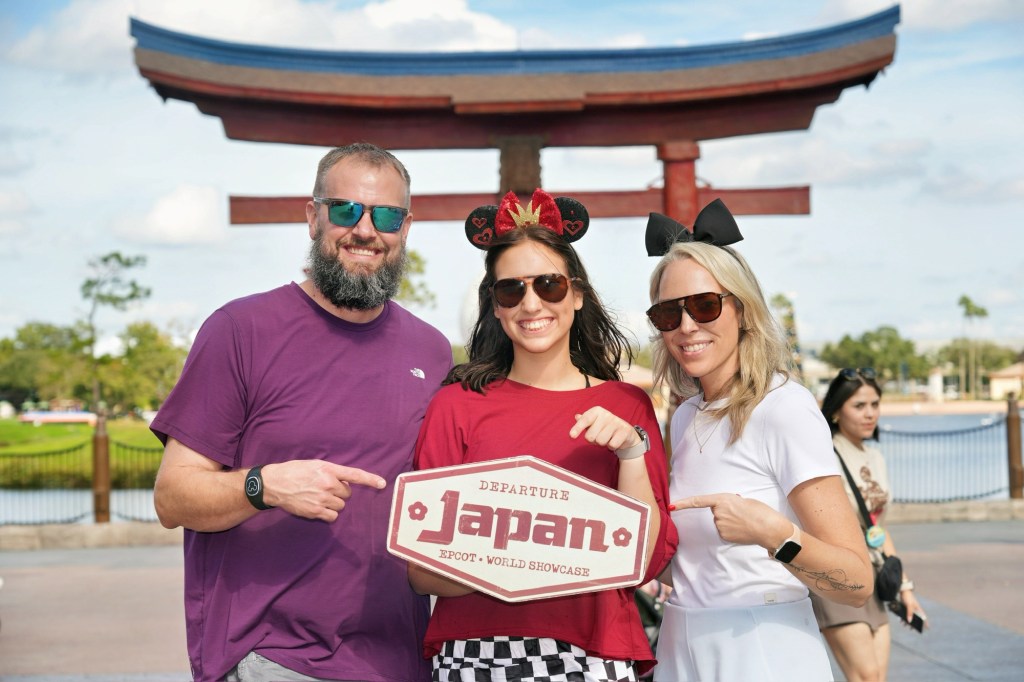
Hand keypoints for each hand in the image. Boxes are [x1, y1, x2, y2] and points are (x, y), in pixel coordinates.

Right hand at [262, 460, 385, 521]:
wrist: (274, 484)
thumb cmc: (294, 472)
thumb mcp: (314, 464)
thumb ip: (331, 472)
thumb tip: (345, 482)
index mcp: (328, 469)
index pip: (354, 474)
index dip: (370, 479)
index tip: (383, 484)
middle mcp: (327, 484)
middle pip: (347, 494)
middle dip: (340, 493)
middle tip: (326, 489)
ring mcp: (321, 499)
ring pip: (341, 506)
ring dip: (334, 503)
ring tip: (319, 497)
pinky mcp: (315, 512)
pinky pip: (333, 516)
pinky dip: (329, 514)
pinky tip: (318, 507)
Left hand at [570, 407, 638, 451]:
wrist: (625, 432)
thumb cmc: (604, 427)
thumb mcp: (593, 422)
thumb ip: (584, 420)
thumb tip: (577, 416)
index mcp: (596, 411)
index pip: (585, 420)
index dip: (577, 428)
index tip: (571, 436)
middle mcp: (606, 414)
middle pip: (590, 436)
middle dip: (593, 440)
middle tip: (599, 436)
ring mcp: (616, 422)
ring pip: (600, 441)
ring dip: (602, 444)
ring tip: (607, 438)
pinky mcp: (625, 431)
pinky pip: (611, 445)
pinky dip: (611, 446)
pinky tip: (614, 440)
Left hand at [669, 492, 789, 547]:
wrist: (768, 528)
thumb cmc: (759, 511)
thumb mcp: (743, 501)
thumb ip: (729, 503)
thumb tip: (723, 507)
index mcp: (723, 499)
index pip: (698, 501)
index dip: (683, 504)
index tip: (671, 506)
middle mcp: (718, 512)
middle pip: (715, 511)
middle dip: (725, 511)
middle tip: (741, 512)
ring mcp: (720, 525)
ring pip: (720, 522)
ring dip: (729, 521)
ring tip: (744, 521)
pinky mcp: (724, 535)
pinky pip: (724, 530)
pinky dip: (731, 529)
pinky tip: (742, 529)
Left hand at [900, 588, 928, 628]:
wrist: (903, 591)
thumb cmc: (908, 598)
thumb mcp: (909, 606)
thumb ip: (909, 613)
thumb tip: (909, 621)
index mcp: (919, 610)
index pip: (924, 617)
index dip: (926, 622)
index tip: (928, 628)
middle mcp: (916, 610)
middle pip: (916, 619)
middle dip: (914, 624)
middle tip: (911, 628)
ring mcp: (911, 609)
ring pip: (910, 617)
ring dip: (907, 621)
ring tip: (904, 625)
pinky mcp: (906, 608)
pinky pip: (905, 615)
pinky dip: (903, 617)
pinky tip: (900, 620)